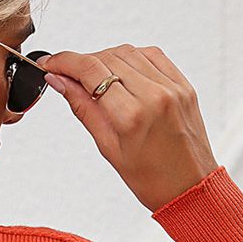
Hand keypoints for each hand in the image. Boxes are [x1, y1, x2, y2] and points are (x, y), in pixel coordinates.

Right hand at [38, 44, 219, 213]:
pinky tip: (122, 73)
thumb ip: (84, 108)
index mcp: (132, 116)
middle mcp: (154, 95)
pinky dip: (132, 58)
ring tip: (96, 79)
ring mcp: (172, 87)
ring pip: (129, 52)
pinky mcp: (183, 84)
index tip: (51, 64)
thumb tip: (60, 82)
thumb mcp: (109, 148)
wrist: (191, 188)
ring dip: (106, 59)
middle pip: (107, 57)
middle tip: (69, 76)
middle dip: (83, 62)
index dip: (65, 62)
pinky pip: (152, 56)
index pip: (91, 71)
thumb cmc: (152, 179)